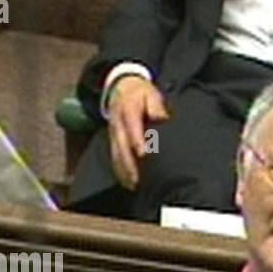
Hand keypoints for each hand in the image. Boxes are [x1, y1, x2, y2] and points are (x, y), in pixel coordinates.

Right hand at [105, 75, 169, 190]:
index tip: (143, 153)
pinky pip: (114, 156)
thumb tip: (160, 117)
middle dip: (129, 162)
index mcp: (128, 109)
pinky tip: (128, 182)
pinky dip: (119, 170)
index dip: (136, 140)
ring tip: (134, 184)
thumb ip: (155, 105)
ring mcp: (113, 132)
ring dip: (124, 170)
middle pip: (121, 144)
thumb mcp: (150, 94)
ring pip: (116, 153)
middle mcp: (118, 122)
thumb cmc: (141, 94)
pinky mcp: (113, 139)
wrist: (122, 87)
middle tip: (138, 178)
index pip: (131, 125)